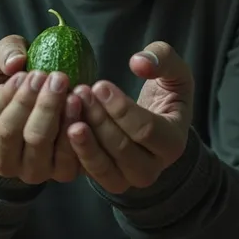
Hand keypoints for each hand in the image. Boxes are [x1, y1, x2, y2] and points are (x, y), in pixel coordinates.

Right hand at [0, 35, 82, 183]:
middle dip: (33, 101)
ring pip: (38, 145)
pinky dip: (75, 130)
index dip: (5, 97)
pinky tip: (82, 103)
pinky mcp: (58, 174)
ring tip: (69, 88)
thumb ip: (3, 54)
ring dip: (55, 114)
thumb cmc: (8, 82)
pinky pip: (67, 158)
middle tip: (55, 76)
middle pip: (12, 133)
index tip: (24, 75)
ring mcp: (28, 171)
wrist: (35, 109)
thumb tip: (16, 62)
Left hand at [67, 42, 193, 193]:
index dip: (121, 109)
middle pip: (122, 150)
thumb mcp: (175, 71)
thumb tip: (138, 63)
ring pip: (103, 167)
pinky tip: (63, 123)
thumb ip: (162, 59)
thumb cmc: (166, 95)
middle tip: (80, 92)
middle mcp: (152, 168)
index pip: (147, 130)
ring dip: (83, 139)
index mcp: (173, 142)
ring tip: (69, 108)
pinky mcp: (106, 179)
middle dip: (99, 119)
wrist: (157, 124)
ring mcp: (127, 179)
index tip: (100, 85)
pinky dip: (73, 150)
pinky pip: (88, 172)